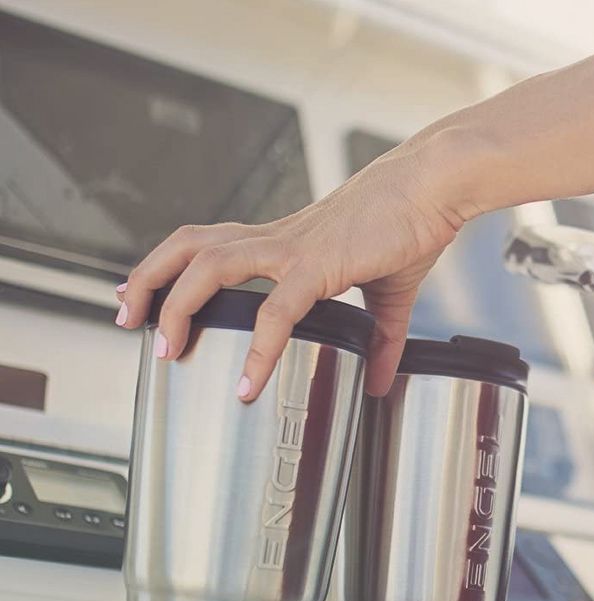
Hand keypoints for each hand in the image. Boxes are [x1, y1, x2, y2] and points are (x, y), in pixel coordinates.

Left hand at [115, 135, 465, 398]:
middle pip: (188, 245)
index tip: (145, 294)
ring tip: (165, 350)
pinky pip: (275, 311)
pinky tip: (249, 385)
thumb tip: (382, 383)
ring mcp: (291, 249)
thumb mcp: (388, 294)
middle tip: (127, 317)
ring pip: (208, 265)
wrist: (432, 187)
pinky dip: (258, 350)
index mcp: (284, 241)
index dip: (170, 266)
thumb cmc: (407, 225)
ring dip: (177, 305)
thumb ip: (380, 340)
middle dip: (148, 279)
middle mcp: (275, 240)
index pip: (209, 244)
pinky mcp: (317, 265)